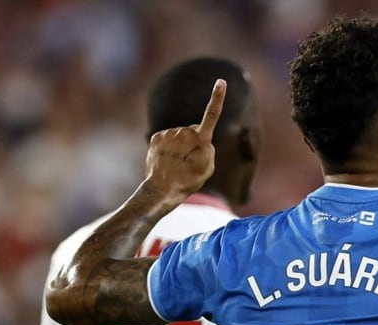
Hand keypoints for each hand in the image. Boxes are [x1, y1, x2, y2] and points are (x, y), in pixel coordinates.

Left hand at [144, 79, 226, 199]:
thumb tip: (200, 139)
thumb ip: (208, 149)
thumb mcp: (208, 167)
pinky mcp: (155, 136)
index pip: (211, 115)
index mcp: (201, 140)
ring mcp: (168, 133)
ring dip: (180, 145)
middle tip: (190, 161)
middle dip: (194, 141)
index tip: (221, 82)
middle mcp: (184, 132)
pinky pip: (167, 138)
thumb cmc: (189, 180)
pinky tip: (167, 159)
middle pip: (194, 130)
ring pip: (179, 135)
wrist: (162, 189)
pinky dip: (168, 146)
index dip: (217, 98)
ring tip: (177, 162)